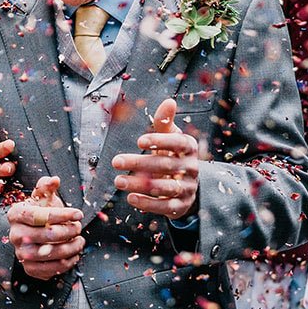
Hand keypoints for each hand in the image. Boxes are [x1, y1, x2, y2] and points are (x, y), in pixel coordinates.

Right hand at [6, 176, 84, 280]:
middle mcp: (15, 234)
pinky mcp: (29, 268)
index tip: (78, 213)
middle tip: (78, 227)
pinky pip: (49, 270)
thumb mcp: (43, 197)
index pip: (39, 215)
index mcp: (16, 214)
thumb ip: (47, 187)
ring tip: (79, 242)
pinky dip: (66, 264)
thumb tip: (54, 180)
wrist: (33, 231)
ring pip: (49, 253)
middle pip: (46, 235)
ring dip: (70, 248)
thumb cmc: (40, 213)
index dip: (62, 215)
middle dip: (69, 231)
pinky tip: (73, 255)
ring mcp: (21, 253)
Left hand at [111, 99, 198, 222]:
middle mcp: (191, 168)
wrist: (188, 186)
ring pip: (163, 187)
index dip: (160, 141)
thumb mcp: (171, 137)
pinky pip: (164, 206)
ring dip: (139, 184)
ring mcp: (187, 188)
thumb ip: (165, 122)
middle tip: (116, 161)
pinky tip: (131, 198)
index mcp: (189, 148)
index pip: (178, 143)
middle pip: (165, 165)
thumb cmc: (173, 155)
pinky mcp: (180, 206)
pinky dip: (147, 203)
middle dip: (139, 163)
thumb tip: (169, 101)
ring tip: (119, 181)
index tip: (139, 141)